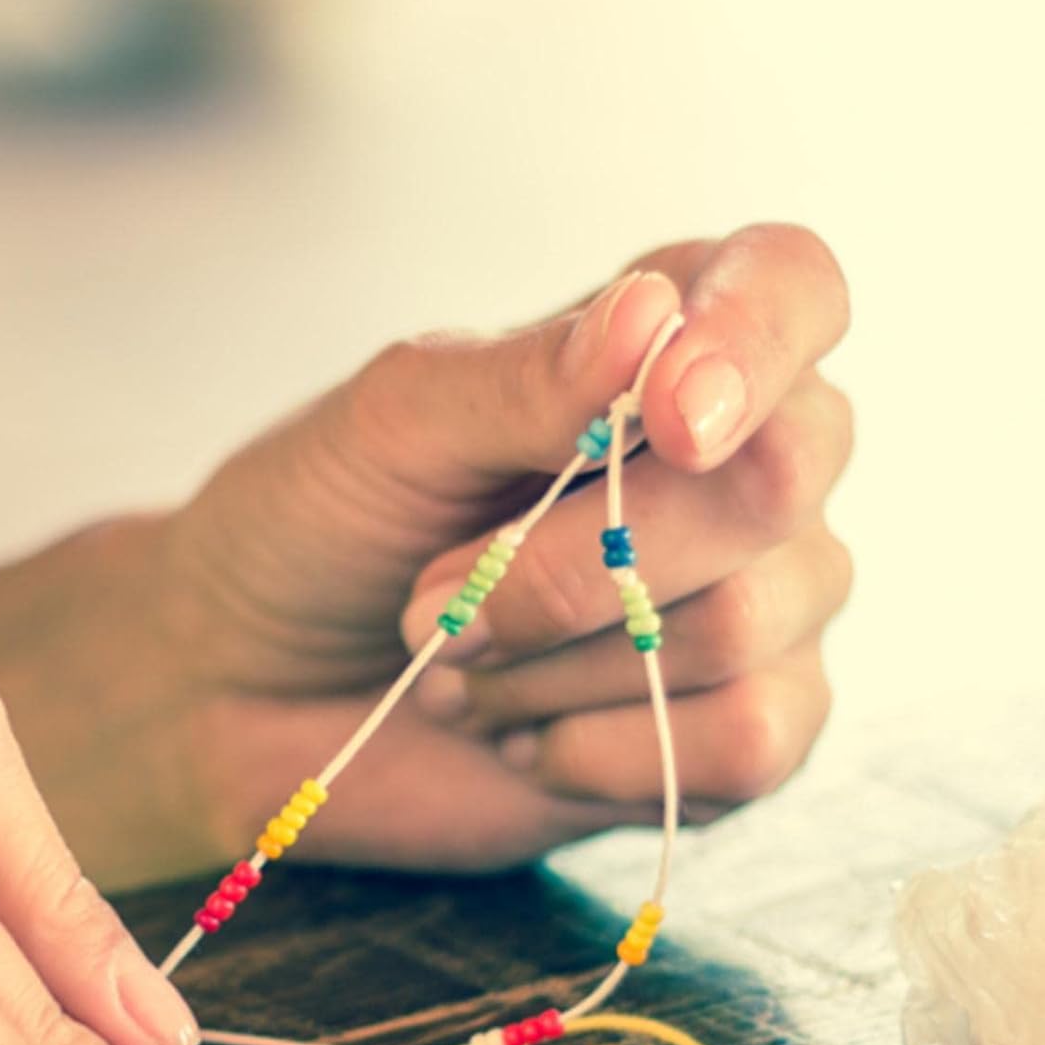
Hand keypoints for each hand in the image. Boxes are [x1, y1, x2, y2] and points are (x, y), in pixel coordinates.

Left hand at [162, 223, 850, 871]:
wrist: (253, 695)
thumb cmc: (318, 532)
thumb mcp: (389, 429)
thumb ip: (522, 380)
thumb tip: (654, 316)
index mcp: (662, 355)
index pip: (792, 290)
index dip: (755, 340)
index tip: (667, 414)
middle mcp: (736, 473)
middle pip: (772, 484)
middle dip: (569, 564)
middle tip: (431, 597)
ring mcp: (752, 609)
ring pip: (741, 628)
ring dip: (550, 664)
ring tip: (456, 666)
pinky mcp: (731, 737)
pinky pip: (749, 747)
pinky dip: (598, 754)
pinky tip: (516, 735)